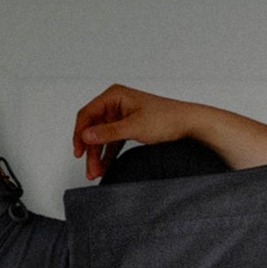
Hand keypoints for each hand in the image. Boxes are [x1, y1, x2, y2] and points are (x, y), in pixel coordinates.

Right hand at [71, 84, 202, 178]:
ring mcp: (121, 115)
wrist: (188, 123)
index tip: (78, 151)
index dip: (80, 133)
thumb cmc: (167, 118)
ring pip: (102, 137)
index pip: (87, 114)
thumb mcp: (134, 127)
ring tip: (95, 172)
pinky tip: (104, 167)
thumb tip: (87, 135)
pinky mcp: (128, 126)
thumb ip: (108, 132)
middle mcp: (115, 103)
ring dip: (98, 154)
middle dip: (90, 149)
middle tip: (88, 167)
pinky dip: (108, 154)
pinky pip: (112, 141)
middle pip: (93, 128)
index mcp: (114, 96)